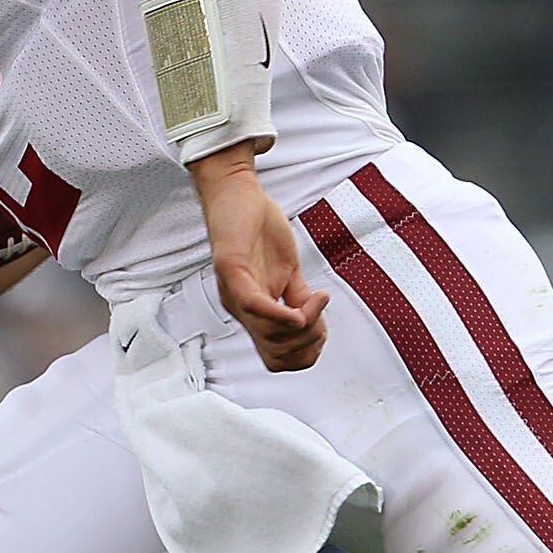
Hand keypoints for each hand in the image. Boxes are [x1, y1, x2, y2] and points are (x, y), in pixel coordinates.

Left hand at [192, 147, 327, 370]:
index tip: (321, 329)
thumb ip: (299, 296)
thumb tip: (314, 318)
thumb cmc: (257, 227)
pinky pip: (254, 307)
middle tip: (320, 315)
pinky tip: (299, 304)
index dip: (305, 355)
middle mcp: (241, 309)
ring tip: (315, 300)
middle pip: (276, 356)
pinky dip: (280, 314)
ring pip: (269, 337)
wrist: (235, 192)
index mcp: (255, 312)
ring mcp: (234, 293)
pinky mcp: (231, 271)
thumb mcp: (287, 269)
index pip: (277, 359)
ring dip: (302, 326)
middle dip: (308, 342)